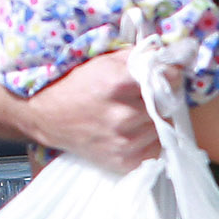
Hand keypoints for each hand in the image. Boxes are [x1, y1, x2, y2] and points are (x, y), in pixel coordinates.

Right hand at [19, 48, 157, 172]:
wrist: (48, 117)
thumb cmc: (77, 86)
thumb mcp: (104, 62)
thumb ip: (138, 57)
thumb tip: (169, 57)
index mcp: (117, 84)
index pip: (167, 78)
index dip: (170, 75)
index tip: (167, 76)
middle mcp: (122, 115)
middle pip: (166, 104)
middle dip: (161, 99)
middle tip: (148, 97)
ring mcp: (123, 141)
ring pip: (162, 127)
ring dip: (155, 120)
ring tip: (136, 115)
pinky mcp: (124, 161)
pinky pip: (154, 149)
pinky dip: (149, 140)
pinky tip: (134, 132)